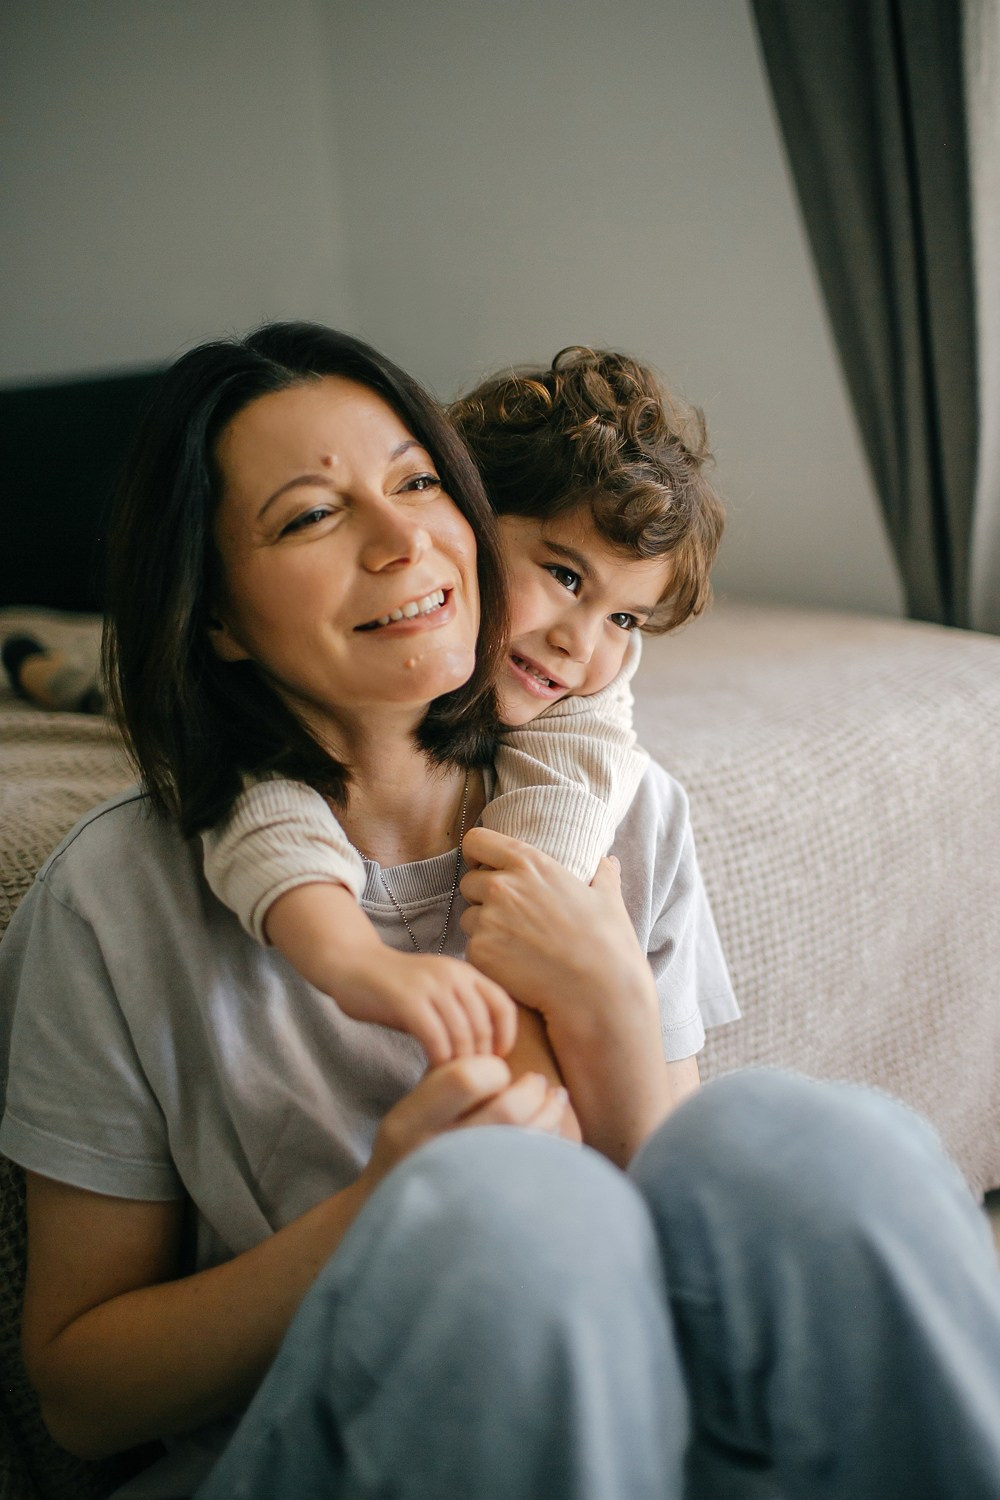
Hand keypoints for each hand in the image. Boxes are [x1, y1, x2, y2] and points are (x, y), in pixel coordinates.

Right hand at [335, 946, 517, 1065]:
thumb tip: (486, 1056)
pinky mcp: (407, 999)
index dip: (505, 1037)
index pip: (503, 1006)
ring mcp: (430, 985)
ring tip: (451, 1081)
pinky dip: (438, 1059)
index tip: (495, 1062)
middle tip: (469, 1080)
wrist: (353, 965)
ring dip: (459, 1063)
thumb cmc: (396, 989)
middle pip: (482, 1024)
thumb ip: (461, 1013)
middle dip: (480, 1058)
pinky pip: (434, 1036)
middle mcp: (453, 974)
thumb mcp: (437, 994)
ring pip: (461, 1033)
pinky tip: (432, 1072)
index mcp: (466, 972)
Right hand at [361, 1055, 569, 1190]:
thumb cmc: (408, 1149)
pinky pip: (535, 1171)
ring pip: (528, 1142)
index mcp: (410, 1122)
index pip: (467, 1077)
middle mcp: (435, 1155)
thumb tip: (499, 1052)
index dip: (493, 1068)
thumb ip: (445, 1081)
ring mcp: (463, 1186)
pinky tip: (555, 1131)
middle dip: (533, 1091)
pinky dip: (553, 1145)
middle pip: (507, 1110)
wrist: (392, 1216)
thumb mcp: (410, 1110)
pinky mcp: (488, 1208)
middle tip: (538, 1083)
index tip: (498, 1071)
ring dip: (550, 1114)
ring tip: (554, 1100)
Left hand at [459, 827, 656, 1042]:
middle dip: (482, 896)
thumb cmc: (606, 945)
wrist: (597, 992)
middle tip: (508, 916)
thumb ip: (603, 876)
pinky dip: (487, 957)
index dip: (477, 852)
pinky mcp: (480, 952)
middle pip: (469, 882)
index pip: (478, 841)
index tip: (482, 864)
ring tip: (515, 945)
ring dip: (483, 928)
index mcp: (531, 864)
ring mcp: (488, 919)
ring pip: (469, 917)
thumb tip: (608, 862)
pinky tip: (513, 966)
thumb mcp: (609, 901)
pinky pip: (472, 948)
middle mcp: (503, 886)